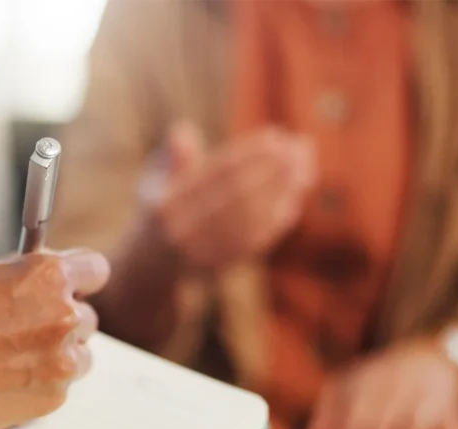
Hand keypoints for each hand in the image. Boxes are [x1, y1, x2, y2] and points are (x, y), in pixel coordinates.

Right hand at [0, 249, 109, 428]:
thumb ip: (27, 276)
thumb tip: (52, 276)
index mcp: (48, 276)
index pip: (96, 270)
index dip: (82, 280)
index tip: (75, 287)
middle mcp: (64, 315)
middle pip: (86, 317)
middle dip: (62, 322)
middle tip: (26, 332)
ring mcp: (63, 359)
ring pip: (80, 355)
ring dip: (57, 356)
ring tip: (12, 360)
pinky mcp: (54, 396)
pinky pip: (60, 386)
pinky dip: (40, 384)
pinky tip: (5, 381)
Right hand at [143, 123, 315, 269]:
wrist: (151, 264)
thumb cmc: (160, 208)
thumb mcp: (155, 181)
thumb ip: (171, 158)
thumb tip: (182, 132)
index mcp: (165, 203)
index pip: (216, 173)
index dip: (249, 153)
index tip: (276, 135)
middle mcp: (181, 232)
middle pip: (239, 195)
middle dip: (275, 169)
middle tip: (303, 148)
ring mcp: (201, 253)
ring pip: (252, 219)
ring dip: (283, 193)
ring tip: (306, 170)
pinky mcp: (219, 269)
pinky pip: (254, 243)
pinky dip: (277, 220)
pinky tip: (294, 200)